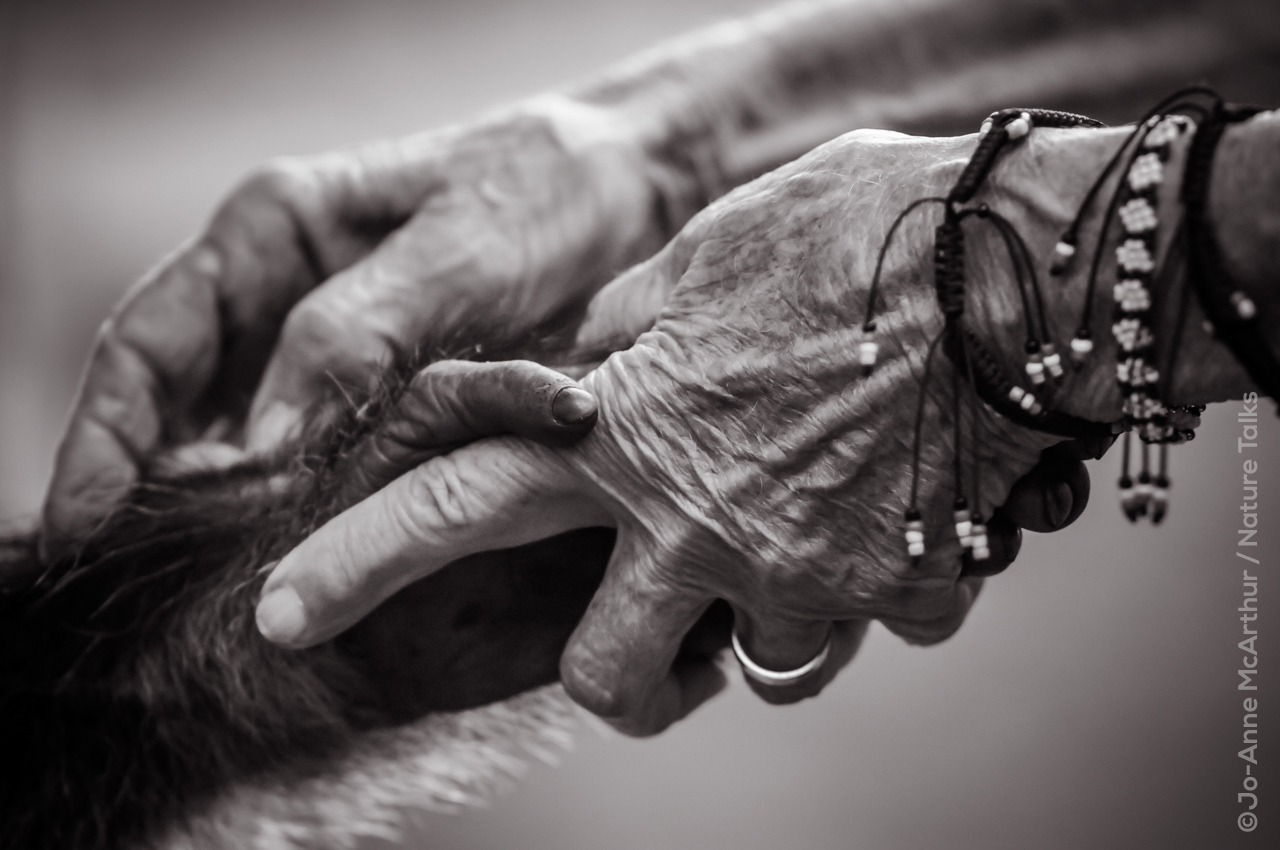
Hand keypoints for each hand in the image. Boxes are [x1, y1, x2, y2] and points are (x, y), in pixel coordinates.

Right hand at [40, 94, 681, 555]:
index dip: (102, 440)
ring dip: (236, 517)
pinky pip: (329, 456)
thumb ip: (357, 337)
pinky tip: (315, 561)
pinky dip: (312, 509)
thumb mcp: (457, 252)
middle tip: (157, 591)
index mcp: (276, 232)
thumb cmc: (552, 192)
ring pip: (252, 445)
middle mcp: (288, 292)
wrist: (643, 187)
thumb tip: (268, 450)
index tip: (81, 529)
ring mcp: (338, 344)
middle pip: (183, 409)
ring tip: (231, 598)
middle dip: (160, 497)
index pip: (148, 344)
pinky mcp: (393, 385)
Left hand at [257, 126, 1121, 733]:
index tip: (283, 616)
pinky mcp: (898, 598)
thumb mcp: (705, 257)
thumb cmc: (853, 232)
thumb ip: (625, 333)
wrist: (1018, 260)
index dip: (357, 562)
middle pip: (603, 682)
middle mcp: (693, 525)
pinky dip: (887, 582)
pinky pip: (881, 630)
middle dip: (625, 669)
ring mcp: (798, 576)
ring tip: (820, 519)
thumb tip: (588, 369)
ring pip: (755, 670)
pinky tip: (910, 500)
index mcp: (624, 432)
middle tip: (665, 621)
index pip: (454, 507)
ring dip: (774, 615)